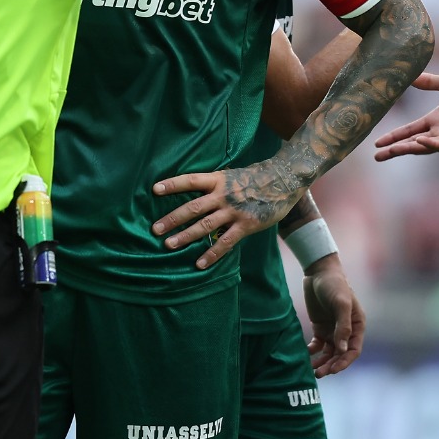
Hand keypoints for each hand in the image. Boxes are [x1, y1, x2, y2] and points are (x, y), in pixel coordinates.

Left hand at [152, 166, 302, 269]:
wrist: (284, 180)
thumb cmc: (255, 177)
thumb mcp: (231, 175)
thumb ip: (214, 184)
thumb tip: (194, 190)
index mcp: (218, 179)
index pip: (190, 180)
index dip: (172, 184)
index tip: (154, 190)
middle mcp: (223, 194)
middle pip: (193, 207)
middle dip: (172, 218)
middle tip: (155, 229)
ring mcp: (234, 211)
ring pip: (205, 226)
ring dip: (186, 236)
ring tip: (169, 245)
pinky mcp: (246, 225)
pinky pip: (225, 242)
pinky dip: (212, 253)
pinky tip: (199, 263)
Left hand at [303, 255, 364, 376]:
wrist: (318, 271)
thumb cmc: (334, 285)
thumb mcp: (341, 304)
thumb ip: (343, 326)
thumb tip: (343, 349)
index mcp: (357, 326)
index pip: (353, 350)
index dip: (344, 362)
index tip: (333, 370)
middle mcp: (346, 330)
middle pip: (340, 354)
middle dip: (331, 365)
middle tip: (319, 374)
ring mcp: (332, 330)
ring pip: (329, 352)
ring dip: (322, 362)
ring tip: (312, 370)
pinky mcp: (320, 328)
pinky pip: (317, 345)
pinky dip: (313, 352)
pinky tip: (306, 356)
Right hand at [373, 72, 438, 159]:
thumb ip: (432, 82)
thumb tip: (412, 76)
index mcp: (436, 119)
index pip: (410, 130)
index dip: (394, 136)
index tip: (377, 142)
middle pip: (413, 143)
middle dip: (396, 149)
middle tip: (378, 156)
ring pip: (426, 147)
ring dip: (410, 149)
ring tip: (394, 150)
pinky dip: (433, 145)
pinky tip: (422, 141)